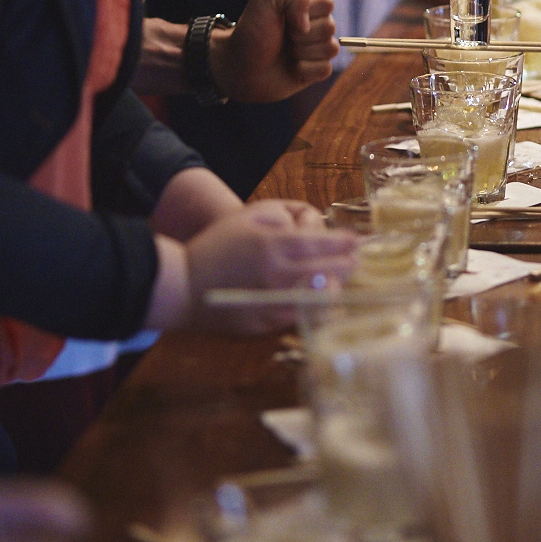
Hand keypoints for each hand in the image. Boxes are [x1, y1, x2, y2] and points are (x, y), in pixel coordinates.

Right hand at [187, 200, 355, 334]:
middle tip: (355, 260)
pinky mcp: (265, 325)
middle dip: (347, 266)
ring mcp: (271, 303)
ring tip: (341, 280)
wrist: (183, 286)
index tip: (356, 241)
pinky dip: (316, 307)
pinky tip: (322, 299)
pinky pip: (301, 317)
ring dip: (335, 288)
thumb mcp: (249, 216)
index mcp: (272, 245)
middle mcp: (275, 276)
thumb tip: (316, 230)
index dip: (343, 243)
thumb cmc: (217, 245)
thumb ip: (285, 217)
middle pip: (327, 273)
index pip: (320, 244)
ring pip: (319, 299)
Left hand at [210, 0, 338, 102]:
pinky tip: (292, 68)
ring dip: (304, 53)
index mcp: (305, 0)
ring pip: (331, 49)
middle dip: (302, 35)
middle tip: (284, 37)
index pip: (327, 3)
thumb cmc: (250, 31)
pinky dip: (306, 70)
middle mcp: (313, 21)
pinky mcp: (316, 68)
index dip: (307, 12)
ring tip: (287, 51)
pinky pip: (326, 69)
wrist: (239, 67)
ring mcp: (316, 46)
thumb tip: (309, 24)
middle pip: (330, 27)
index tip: (285, 18)